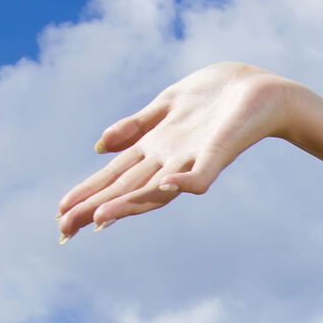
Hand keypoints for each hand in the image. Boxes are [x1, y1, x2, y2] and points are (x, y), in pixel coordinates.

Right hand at [57, 62, 287, 239]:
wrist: (263, 91)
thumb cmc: (217, 96)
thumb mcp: (166, 105)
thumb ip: (135, 127)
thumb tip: (99, 149)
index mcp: (154, 148)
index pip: (114, 176)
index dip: (87, 194)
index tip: (59, 215)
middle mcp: (170, 160)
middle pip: (126, 188)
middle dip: (95, 207)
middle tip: (64, 231)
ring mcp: (194, 159)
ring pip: (156, 188)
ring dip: (129, 203)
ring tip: (100, 219)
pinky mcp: (219, 152)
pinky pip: (203, 172)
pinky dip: (186, 181)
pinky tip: (168, 185)